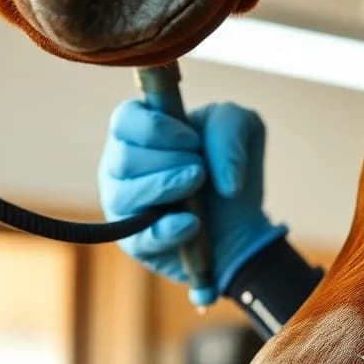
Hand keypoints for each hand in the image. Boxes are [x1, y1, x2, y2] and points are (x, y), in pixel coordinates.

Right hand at [98, 100, 285, 304]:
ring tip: (198, 183)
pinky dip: (168, 229)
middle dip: (169, 159)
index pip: (124, 120)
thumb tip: (220, 173)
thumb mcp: (244, 129)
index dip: (156, 128)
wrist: (239, 224)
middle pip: (124, 158)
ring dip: (166, 186)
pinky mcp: (136, 243)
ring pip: (124, 195)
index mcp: (137, 132)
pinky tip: (193, 223)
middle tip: (200, 168)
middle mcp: (120, 168)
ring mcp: (123, 207)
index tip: (193, 140)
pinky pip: (141, 237)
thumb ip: (230, 126)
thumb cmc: (227, 169)